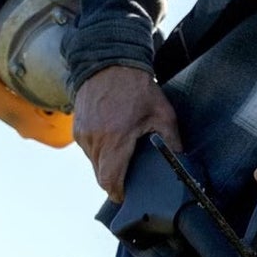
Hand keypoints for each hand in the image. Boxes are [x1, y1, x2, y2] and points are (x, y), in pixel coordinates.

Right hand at [73, 66, 181, 202]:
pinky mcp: (77, 127)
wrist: (108, 60)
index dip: (119, 193)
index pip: (109, 181)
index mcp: (114, 139)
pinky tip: (114, 145)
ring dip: (107, 167)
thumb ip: (172, 142)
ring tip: (124, 159)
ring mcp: (82, 133)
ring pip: (94, 165)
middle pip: (101, 177)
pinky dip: (100, 154)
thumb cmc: (137, 88)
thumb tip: (179, 162)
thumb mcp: (163, 115)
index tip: (128, 196)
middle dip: (115, 182)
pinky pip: (88, 151)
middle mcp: (94, 139)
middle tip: (130, 181)